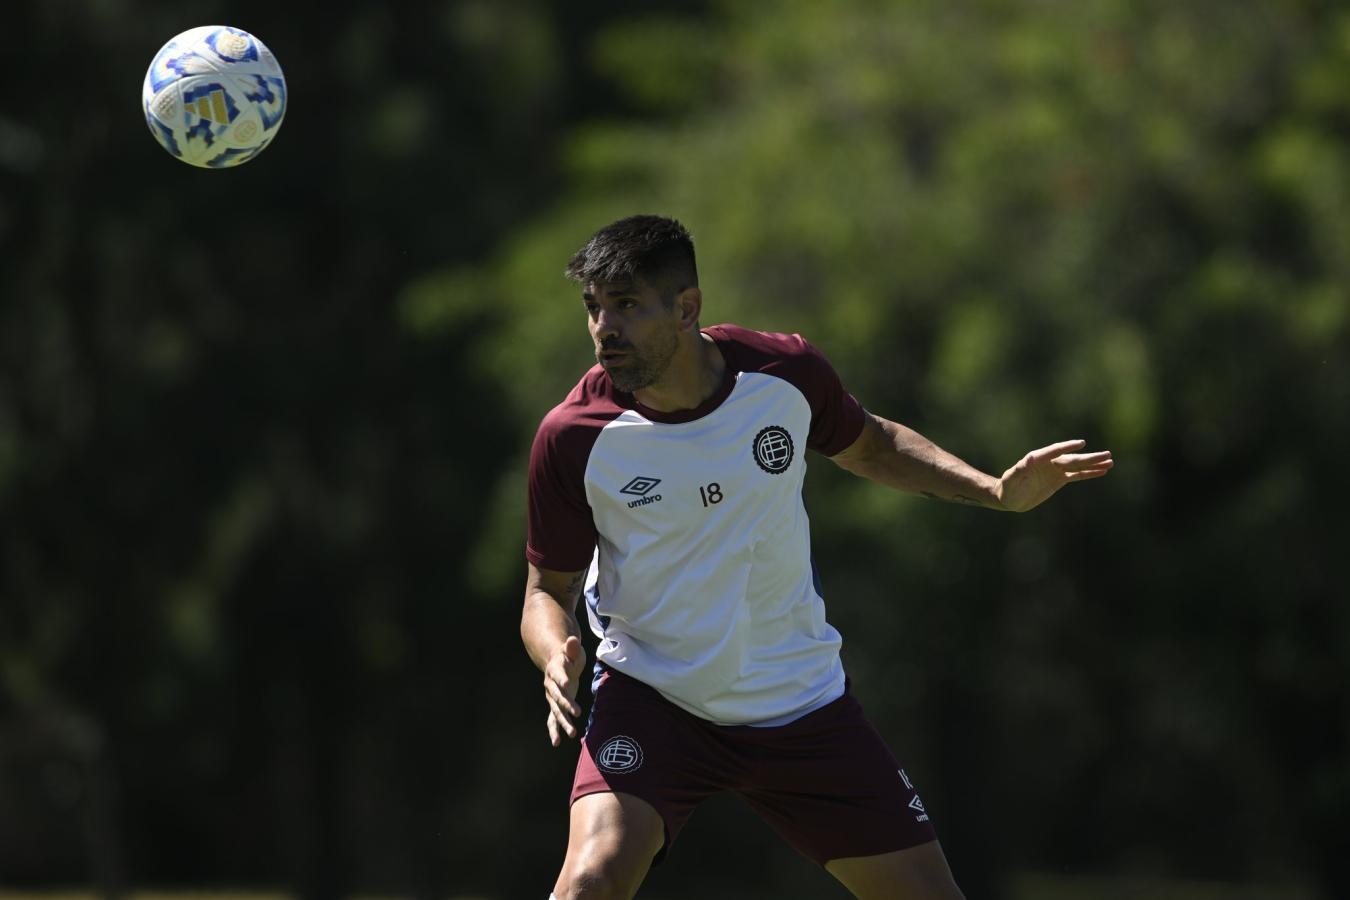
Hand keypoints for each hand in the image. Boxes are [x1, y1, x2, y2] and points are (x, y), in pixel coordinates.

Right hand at [544, 635, 586, 746]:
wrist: (555, 662)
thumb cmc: (567, 656)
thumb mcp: (571, 650)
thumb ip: (571, 647)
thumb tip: (572, 639)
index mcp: (556, 670)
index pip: (559, 675)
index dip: (563, 679)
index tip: (568, 683)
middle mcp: (551, 685)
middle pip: (558, 696)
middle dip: (567, 705)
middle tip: (577, 713)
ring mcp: (552, 696)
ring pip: (556, 711)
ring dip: (563, 722)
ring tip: (570, 734)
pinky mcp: (555, 704)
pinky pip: (553, 718)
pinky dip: (554, 729)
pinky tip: (556, 742)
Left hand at [996, 440, 1113, 512]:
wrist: (1009, 497)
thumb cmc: (1008, 487)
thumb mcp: (1012, 478)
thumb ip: (1020, 469)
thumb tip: (1030, 459)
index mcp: (1037, 458)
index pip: (1055, 451)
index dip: (1067, 447)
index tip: (1081, 443)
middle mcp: (1049, 462)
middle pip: (1072, 458)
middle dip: (1090, 457)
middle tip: (1107, 454)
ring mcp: (1056, 471)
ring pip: (1078, 466)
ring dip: (1093, 464)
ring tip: (1110, 461)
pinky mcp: (1059, 480)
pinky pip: (1077, 475)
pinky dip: (1089, 473)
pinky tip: (1102, 471)